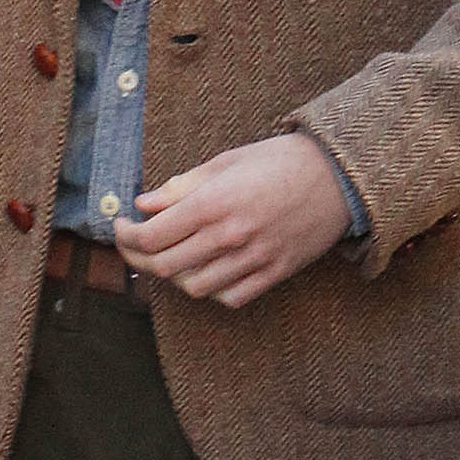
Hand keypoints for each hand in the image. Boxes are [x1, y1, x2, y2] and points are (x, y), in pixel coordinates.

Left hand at [115, 134, 353, 306]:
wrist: (339, 176)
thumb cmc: (280, 161)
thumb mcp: (226, 162)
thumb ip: (181, 187)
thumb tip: (143, 204)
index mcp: (214, 203)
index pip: (151, 237)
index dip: (125, 237)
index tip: (121, 228)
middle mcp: (230, 236)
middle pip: (165, 267)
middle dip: (138, 258)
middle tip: (134, 246)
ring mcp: (253, 259)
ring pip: (194, 287)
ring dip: (174, 276)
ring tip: (173, 257)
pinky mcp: (274, 273)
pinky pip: (230, 297)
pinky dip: (211, 289)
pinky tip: (206, 270)